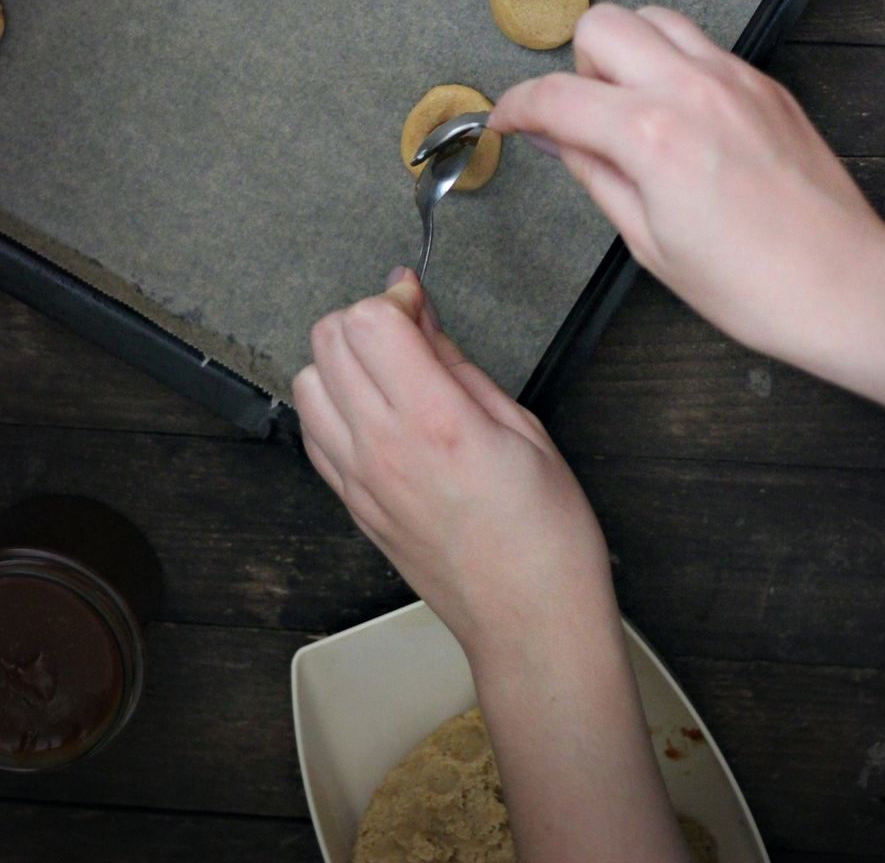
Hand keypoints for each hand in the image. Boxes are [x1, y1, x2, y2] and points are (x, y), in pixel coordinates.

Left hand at [294, 268, 691, 862]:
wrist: (528, 620)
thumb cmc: (543, 533)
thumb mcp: (522, 425)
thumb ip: (457, 364)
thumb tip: (422, 318)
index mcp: (434, 419)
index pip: (369, 321)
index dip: (396, 297)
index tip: (420, 303)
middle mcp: (383, 446)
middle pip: (328, 340)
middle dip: (367, 319)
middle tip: (409, 332)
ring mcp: (358, 478)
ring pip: (307, 381)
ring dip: (342, 362)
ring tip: (390, 372)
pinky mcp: (350, 503)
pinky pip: (312, 432)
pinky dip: (331, 406)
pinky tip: (374, 411)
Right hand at [489, 2, 884, 381]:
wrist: (843, 284)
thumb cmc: (751, 283)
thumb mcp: (647, 242)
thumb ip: (591, 173)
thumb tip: (551, 137)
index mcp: (653, 136)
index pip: (556, 95)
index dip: (515, 106)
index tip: (506, 119)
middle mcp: (692, 89)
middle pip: (602, 23)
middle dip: (576, 66)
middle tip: (583, 118)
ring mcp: (734, 78)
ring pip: (654, 17)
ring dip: (627, 52)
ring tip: (632, 111)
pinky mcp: (764, 83)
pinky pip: (700, 45)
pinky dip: (672, 65)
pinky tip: (679, 120)